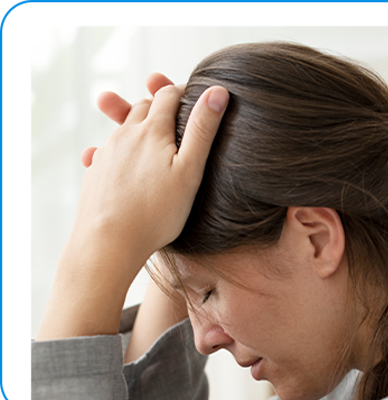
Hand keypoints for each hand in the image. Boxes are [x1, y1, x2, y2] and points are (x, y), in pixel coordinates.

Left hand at [71, 75, 228, 268]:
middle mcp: (125, 135)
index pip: (168, 95)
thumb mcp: (190, 170)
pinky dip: (121, 151)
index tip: (195, 97)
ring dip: (139, 126)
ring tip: (153, 139)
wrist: (108, 244)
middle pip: (143, 107)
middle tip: (176, 115)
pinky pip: (108, 152)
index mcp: (151, 130)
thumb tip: (217, 92)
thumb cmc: (156, 213)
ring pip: (124, 129)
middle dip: (160, 106)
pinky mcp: (95, 173)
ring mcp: (106, 153)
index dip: (183, 92)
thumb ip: (203, 130)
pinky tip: (127, 166)